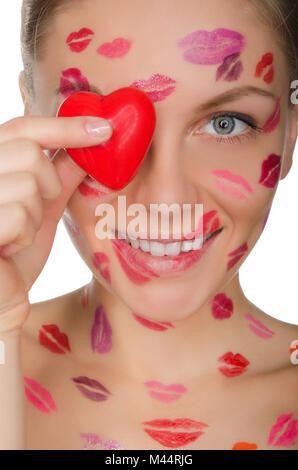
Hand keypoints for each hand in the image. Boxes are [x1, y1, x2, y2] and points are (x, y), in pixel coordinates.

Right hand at [0, 114, 111, 331]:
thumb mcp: (42, 211)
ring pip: (28, 184)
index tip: (104, 129)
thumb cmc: (15, 258)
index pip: (21, 128)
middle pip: (28, 151)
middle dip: (47, 184)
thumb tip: (88, 147)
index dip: (64, 126)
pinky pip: (18, 214)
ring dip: (34, 215)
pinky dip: (23, 236)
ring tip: (17, 236)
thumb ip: (59, 177)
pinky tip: (8, 249)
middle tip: (35, 211)